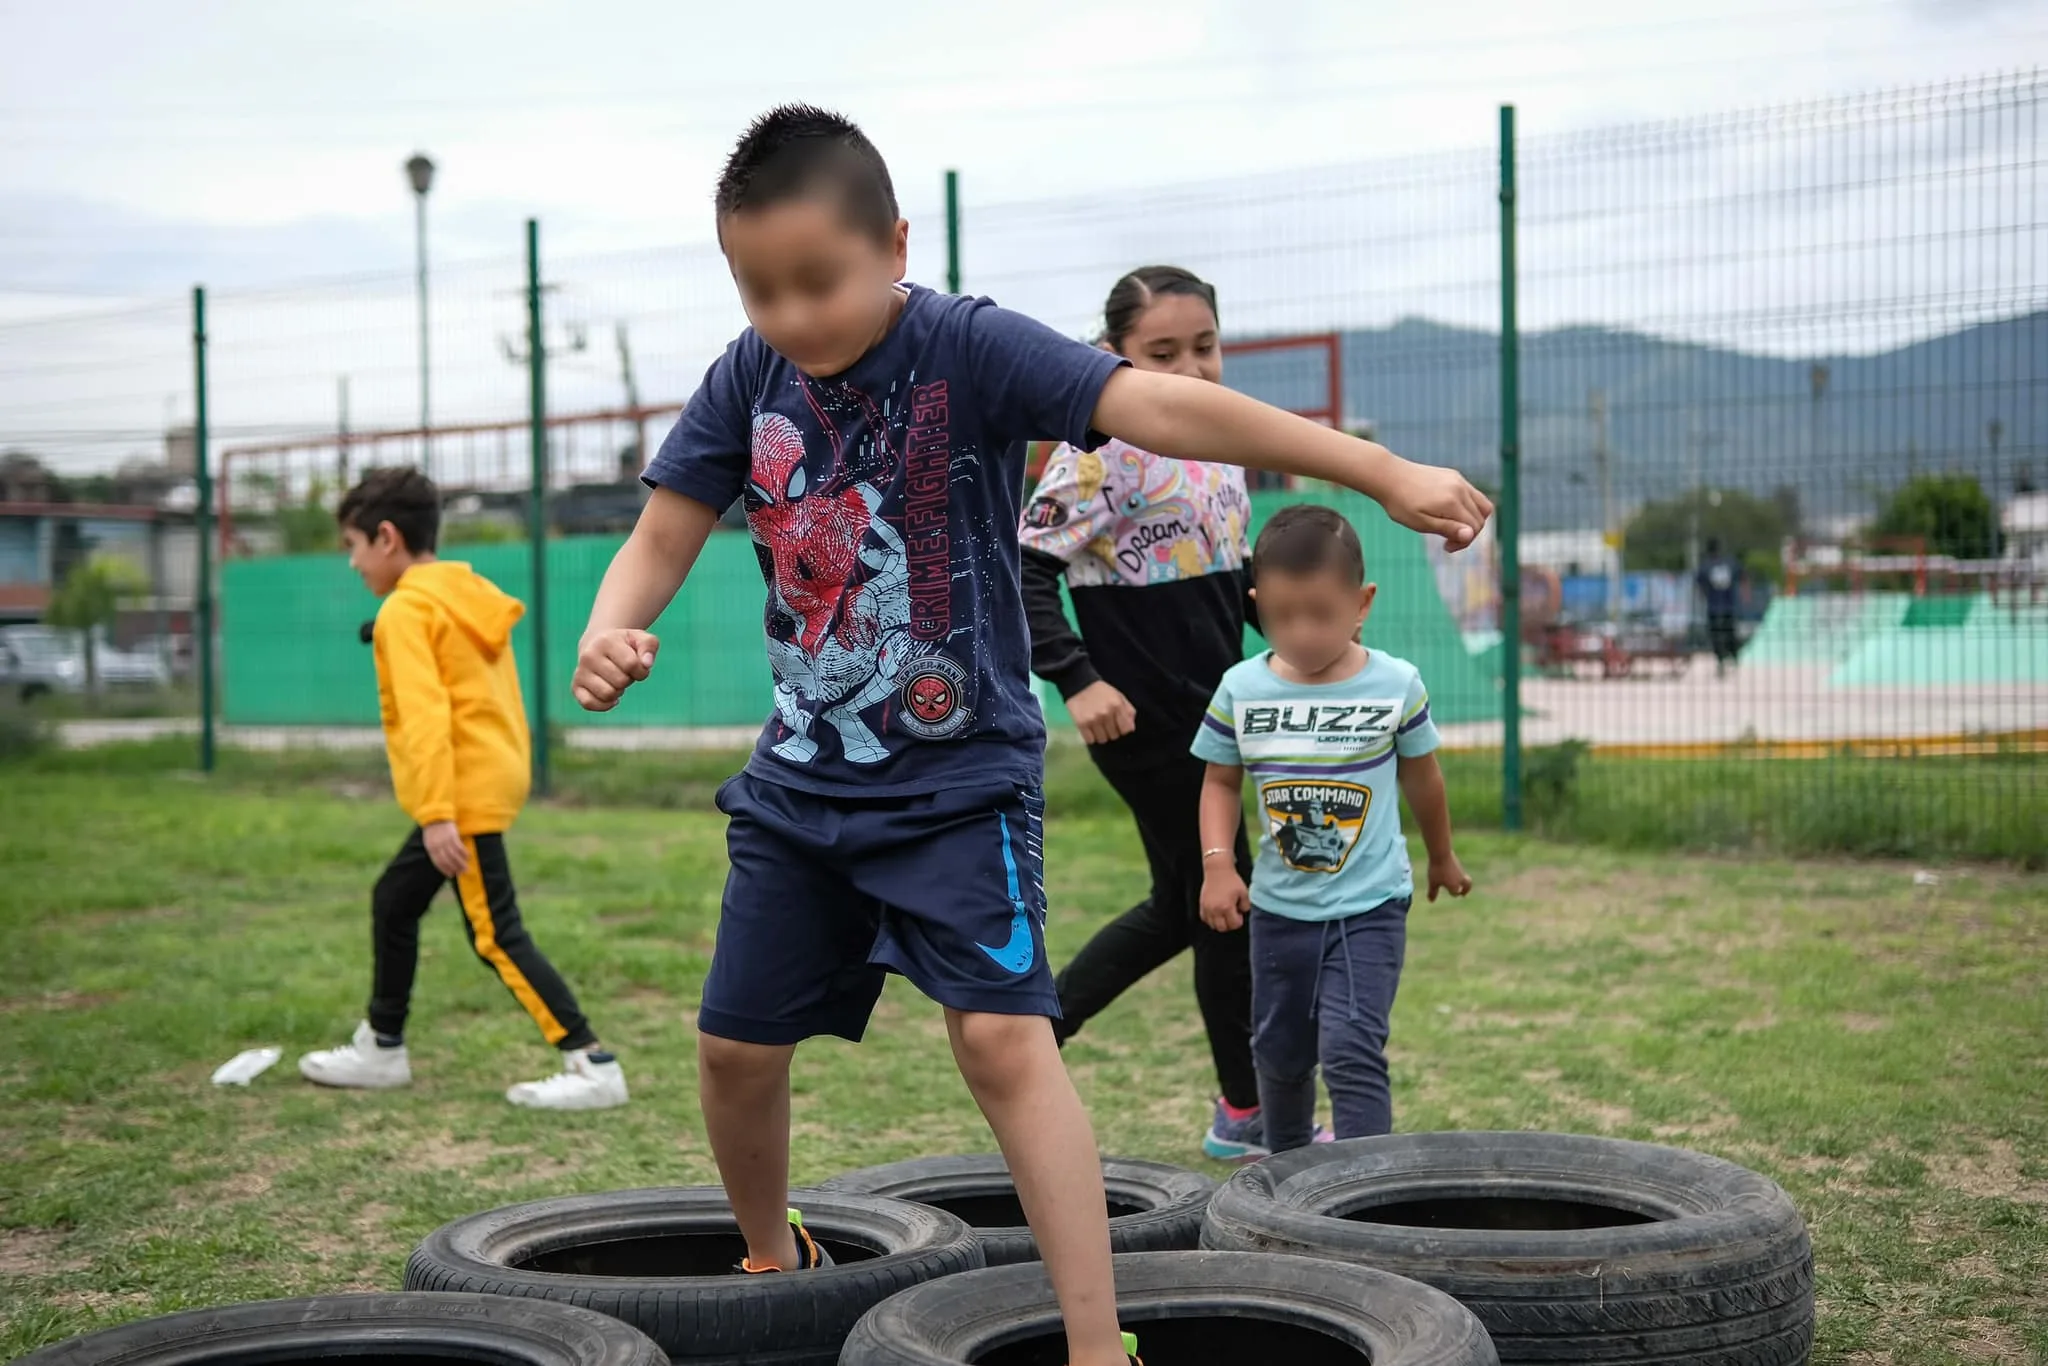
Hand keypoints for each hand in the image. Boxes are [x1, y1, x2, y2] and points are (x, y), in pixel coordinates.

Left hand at [423, 821, 469, 878]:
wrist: (435, 817)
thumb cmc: (433, 831)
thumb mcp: (429, 842)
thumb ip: (435, 851)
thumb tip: (442, 863)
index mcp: (431, 848)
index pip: (438, 862)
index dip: (445, 870)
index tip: (451, 875)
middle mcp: (437, 846)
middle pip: (447, 860)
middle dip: (455, 868)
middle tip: (462, 873)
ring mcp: (445, 841)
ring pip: (454, 855)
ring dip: (461, 863)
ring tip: (466, 868)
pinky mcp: (453, 835)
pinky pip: (459, 847)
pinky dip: (464, 853)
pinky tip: (468, 857)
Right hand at [573, 629, 659, 710]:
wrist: (598, 645)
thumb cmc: (625, 645)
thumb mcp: (640, 639)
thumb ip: (649, 646)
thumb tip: (646, 664)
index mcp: (606, 641)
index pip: (632, 664)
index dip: (641, 670)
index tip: (638, 667)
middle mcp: (589, 656)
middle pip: (620, 681)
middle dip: (629, 680)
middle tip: (624, 672)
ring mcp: (580, 672)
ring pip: (607, 694)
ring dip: (618, 692)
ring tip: (616, 681)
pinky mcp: (576, 686)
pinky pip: (589, 704)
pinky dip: (604, 705)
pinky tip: (611, 698)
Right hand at [1066, 680, 1136, 744]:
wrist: (1079, 684)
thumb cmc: (1101, 691)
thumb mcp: (1118, 696)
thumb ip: (1128, 710)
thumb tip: (1131, 728)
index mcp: (1117, 705)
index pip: (1126, 729)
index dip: (1122, 729)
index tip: (1118, 725)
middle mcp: (1106, 713)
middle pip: (1114, 736)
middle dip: (1111, 731)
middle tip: (1105, 724)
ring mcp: (1093, 719)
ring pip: (1102, 740)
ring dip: (1101, 735)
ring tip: (1097, 726)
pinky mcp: (1081, 723)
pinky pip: (1090, 740)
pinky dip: (1090, 737)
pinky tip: (1089, 728)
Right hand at [1200, 870, 1250, 931]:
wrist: (1217, 870)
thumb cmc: (1231, 880)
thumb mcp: (1244, 892)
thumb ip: (1246, 906)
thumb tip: (1242, 912)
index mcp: (1227, 907)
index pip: (1234, 925)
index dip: (1238, 920)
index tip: (1239, 913)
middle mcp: (1215, 910)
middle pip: (1222, 928)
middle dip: (1229, 924)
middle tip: (1232, 915)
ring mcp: (1207, 908)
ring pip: (1212, 925)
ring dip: (1219, 922)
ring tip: (1224, 913)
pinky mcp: (1202, 905)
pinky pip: (1205, 919)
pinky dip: (1211, 919)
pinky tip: (1216, 912)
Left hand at [1378, 458, 1493, 549]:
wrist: (1388, 476)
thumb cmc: (1400, 503)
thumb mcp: (1420, 523)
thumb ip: (1447, 528)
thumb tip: (1470, 535)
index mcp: (1452, 502)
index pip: (1474, 528)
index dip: (1464, 542)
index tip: (1446, 547)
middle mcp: (1460, 488)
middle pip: (1480, 518)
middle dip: (1468, 533)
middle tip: (1447, 541)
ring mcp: (1459, 480)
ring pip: (1482, 505)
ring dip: (1472, 520)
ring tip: (1452, 527)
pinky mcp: (1454, 475)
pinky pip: (1472, 494)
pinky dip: (1467, 507)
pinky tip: (1448, 513)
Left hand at [1427, 852, 1472, 902]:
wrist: (1441, 854)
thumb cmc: (1437, 870)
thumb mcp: (1433, 882)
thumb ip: (1433, 892)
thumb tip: (1431, 901)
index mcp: (1454, 886)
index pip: (1456, 893)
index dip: (1454, 894)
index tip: (1453, 894)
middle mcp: (1460, 879)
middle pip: (1467, 886)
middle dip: (1466, 890)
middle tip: (1463, 893)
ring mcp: (1460, 870)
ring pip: (1464, 877)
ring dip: (1462, 881)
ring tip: (1457, 882)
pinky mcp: (1457, 863)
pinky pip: (1459, 870)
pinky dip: (1457, 873)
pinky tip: (1451, 871)